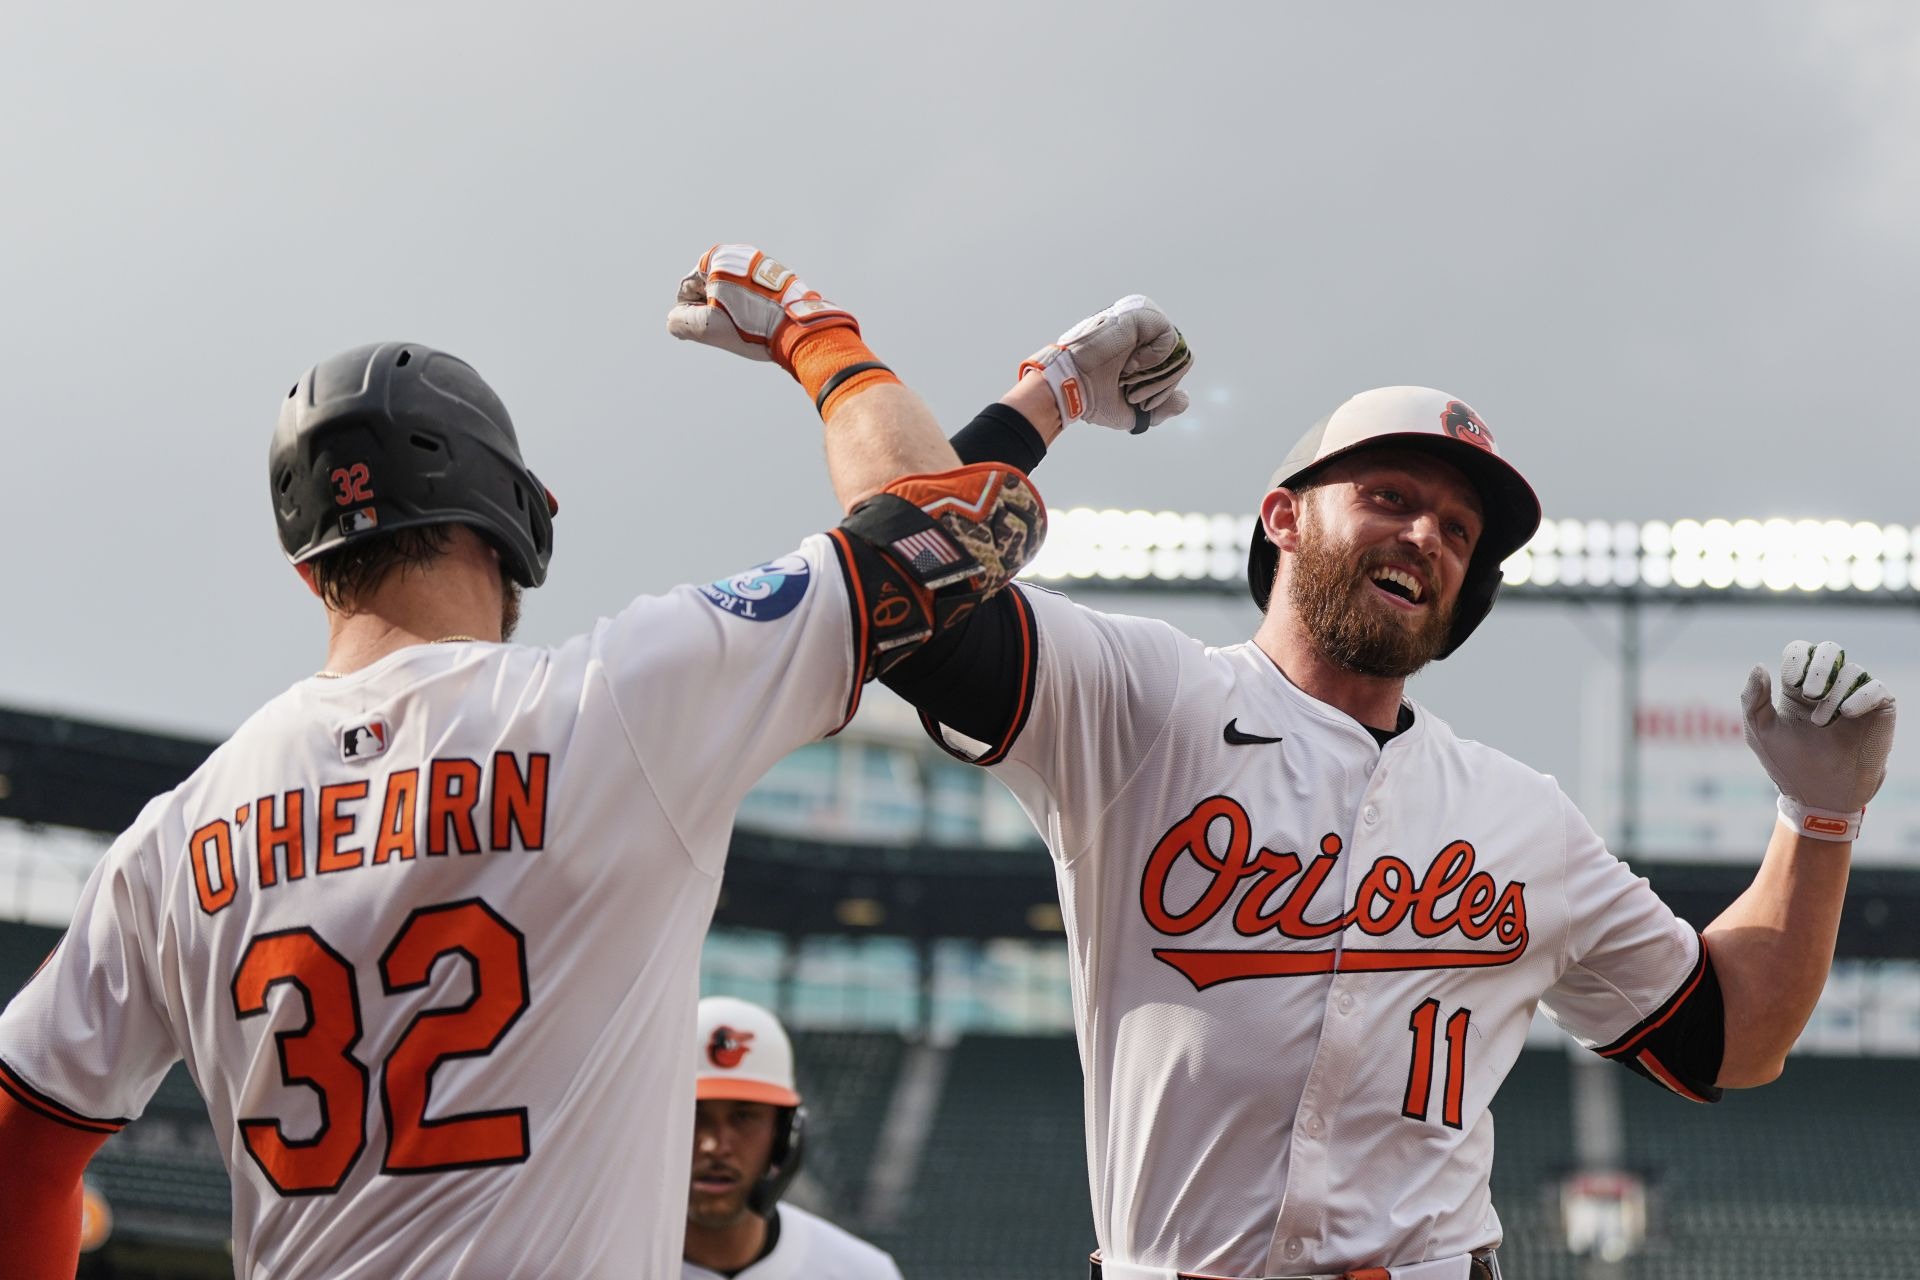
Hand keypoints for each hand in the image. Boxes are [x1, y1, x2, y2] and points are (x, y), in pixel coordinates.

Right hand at [667, 244, 857, 370]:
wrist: (799, 328)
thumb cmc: (751, 326)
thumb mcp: (708, 327)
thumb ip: (680, 321)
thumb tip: (674, 320)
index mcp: (718, 258)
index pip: (686, 290)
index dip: (692, 314)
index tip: (711, 327)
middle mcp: (739, 254)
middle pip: (710, 290)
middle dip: (713, 310)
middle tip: (732, 328)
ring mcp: (761, 263)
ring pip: (732, 292)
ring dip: (732, 310)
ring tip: (749, 326)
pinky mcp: (778, 275)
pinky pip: (752, 292)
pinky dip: (751, 307)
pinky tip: (761, 322)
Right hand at [1019, 295, 1192, 433]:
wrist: (1068, 387)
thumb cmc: (1092, 398)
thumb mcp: (1131, 411)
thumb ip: (1160, 409)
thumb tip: (1184, 400)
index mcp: (1138, 349)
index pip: (1172, 365)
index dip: (1161, 387)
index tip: (1134, 398)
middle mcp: (1141, 333)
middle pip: (1179, 356)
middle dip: (1161, 383)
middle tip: (1132, 391)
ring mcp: (1139, 323)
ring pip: (1177, 346)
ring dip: (1158, 371)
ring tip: (1131, 376)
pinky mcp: (1137, 316)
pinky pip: (1168, 335)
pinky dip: (1155, 356)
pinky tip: (1132, 363)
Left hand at [1740, 640, 1895, 840]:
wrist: (1818, 796)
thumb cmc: (1788, 764)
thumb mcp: (1761, 732)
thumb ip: (1753, 699)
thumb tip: (1759, 666)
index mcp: (1798, 688)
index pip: (1801, 652)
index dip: (1797, 659)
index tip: (1791, 680)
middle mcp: (1829, 688)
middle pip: (1829, 650)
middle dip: (1818, 666)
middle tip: (1808, 692)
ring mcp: (1855, 698)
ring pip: (1851, 671)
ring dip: (1833, 694)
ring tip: (1822, 723)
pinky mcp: (1878, 711)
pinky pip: (1876, 688)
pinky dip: (1860, 696)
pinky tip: (1848, 713)